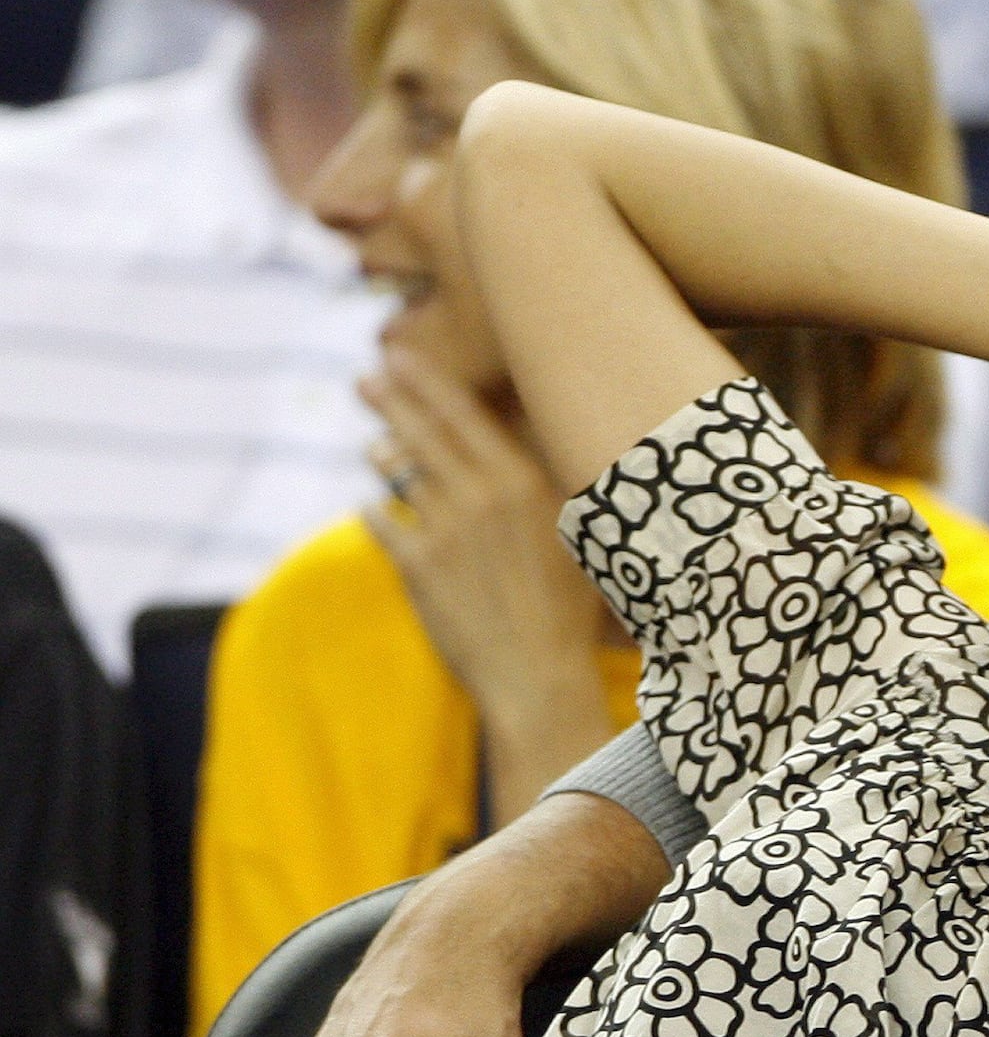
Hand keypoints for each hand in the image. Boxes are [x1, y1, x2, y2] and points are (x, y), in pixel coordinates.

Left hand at [362, 348, 620, 823]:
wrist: (540, 679)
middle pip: (420, 430)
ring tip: (376, 447)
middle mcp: (481, 496)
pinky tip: (375, 509)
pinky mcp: (415, 566)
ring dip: (383, 454)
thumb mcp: (577, 538)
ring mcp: (444, 529)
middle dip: (388, 398)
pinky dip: (377, 513)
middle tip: (365, 379)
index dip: (426, 383)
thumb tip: (524, 450)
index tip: (399, 357)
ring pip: (395, 471)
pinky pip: (379, 522)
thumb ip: (545, 491)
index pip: (464, 414)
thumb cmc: (570, 614)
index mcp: (524, 483)